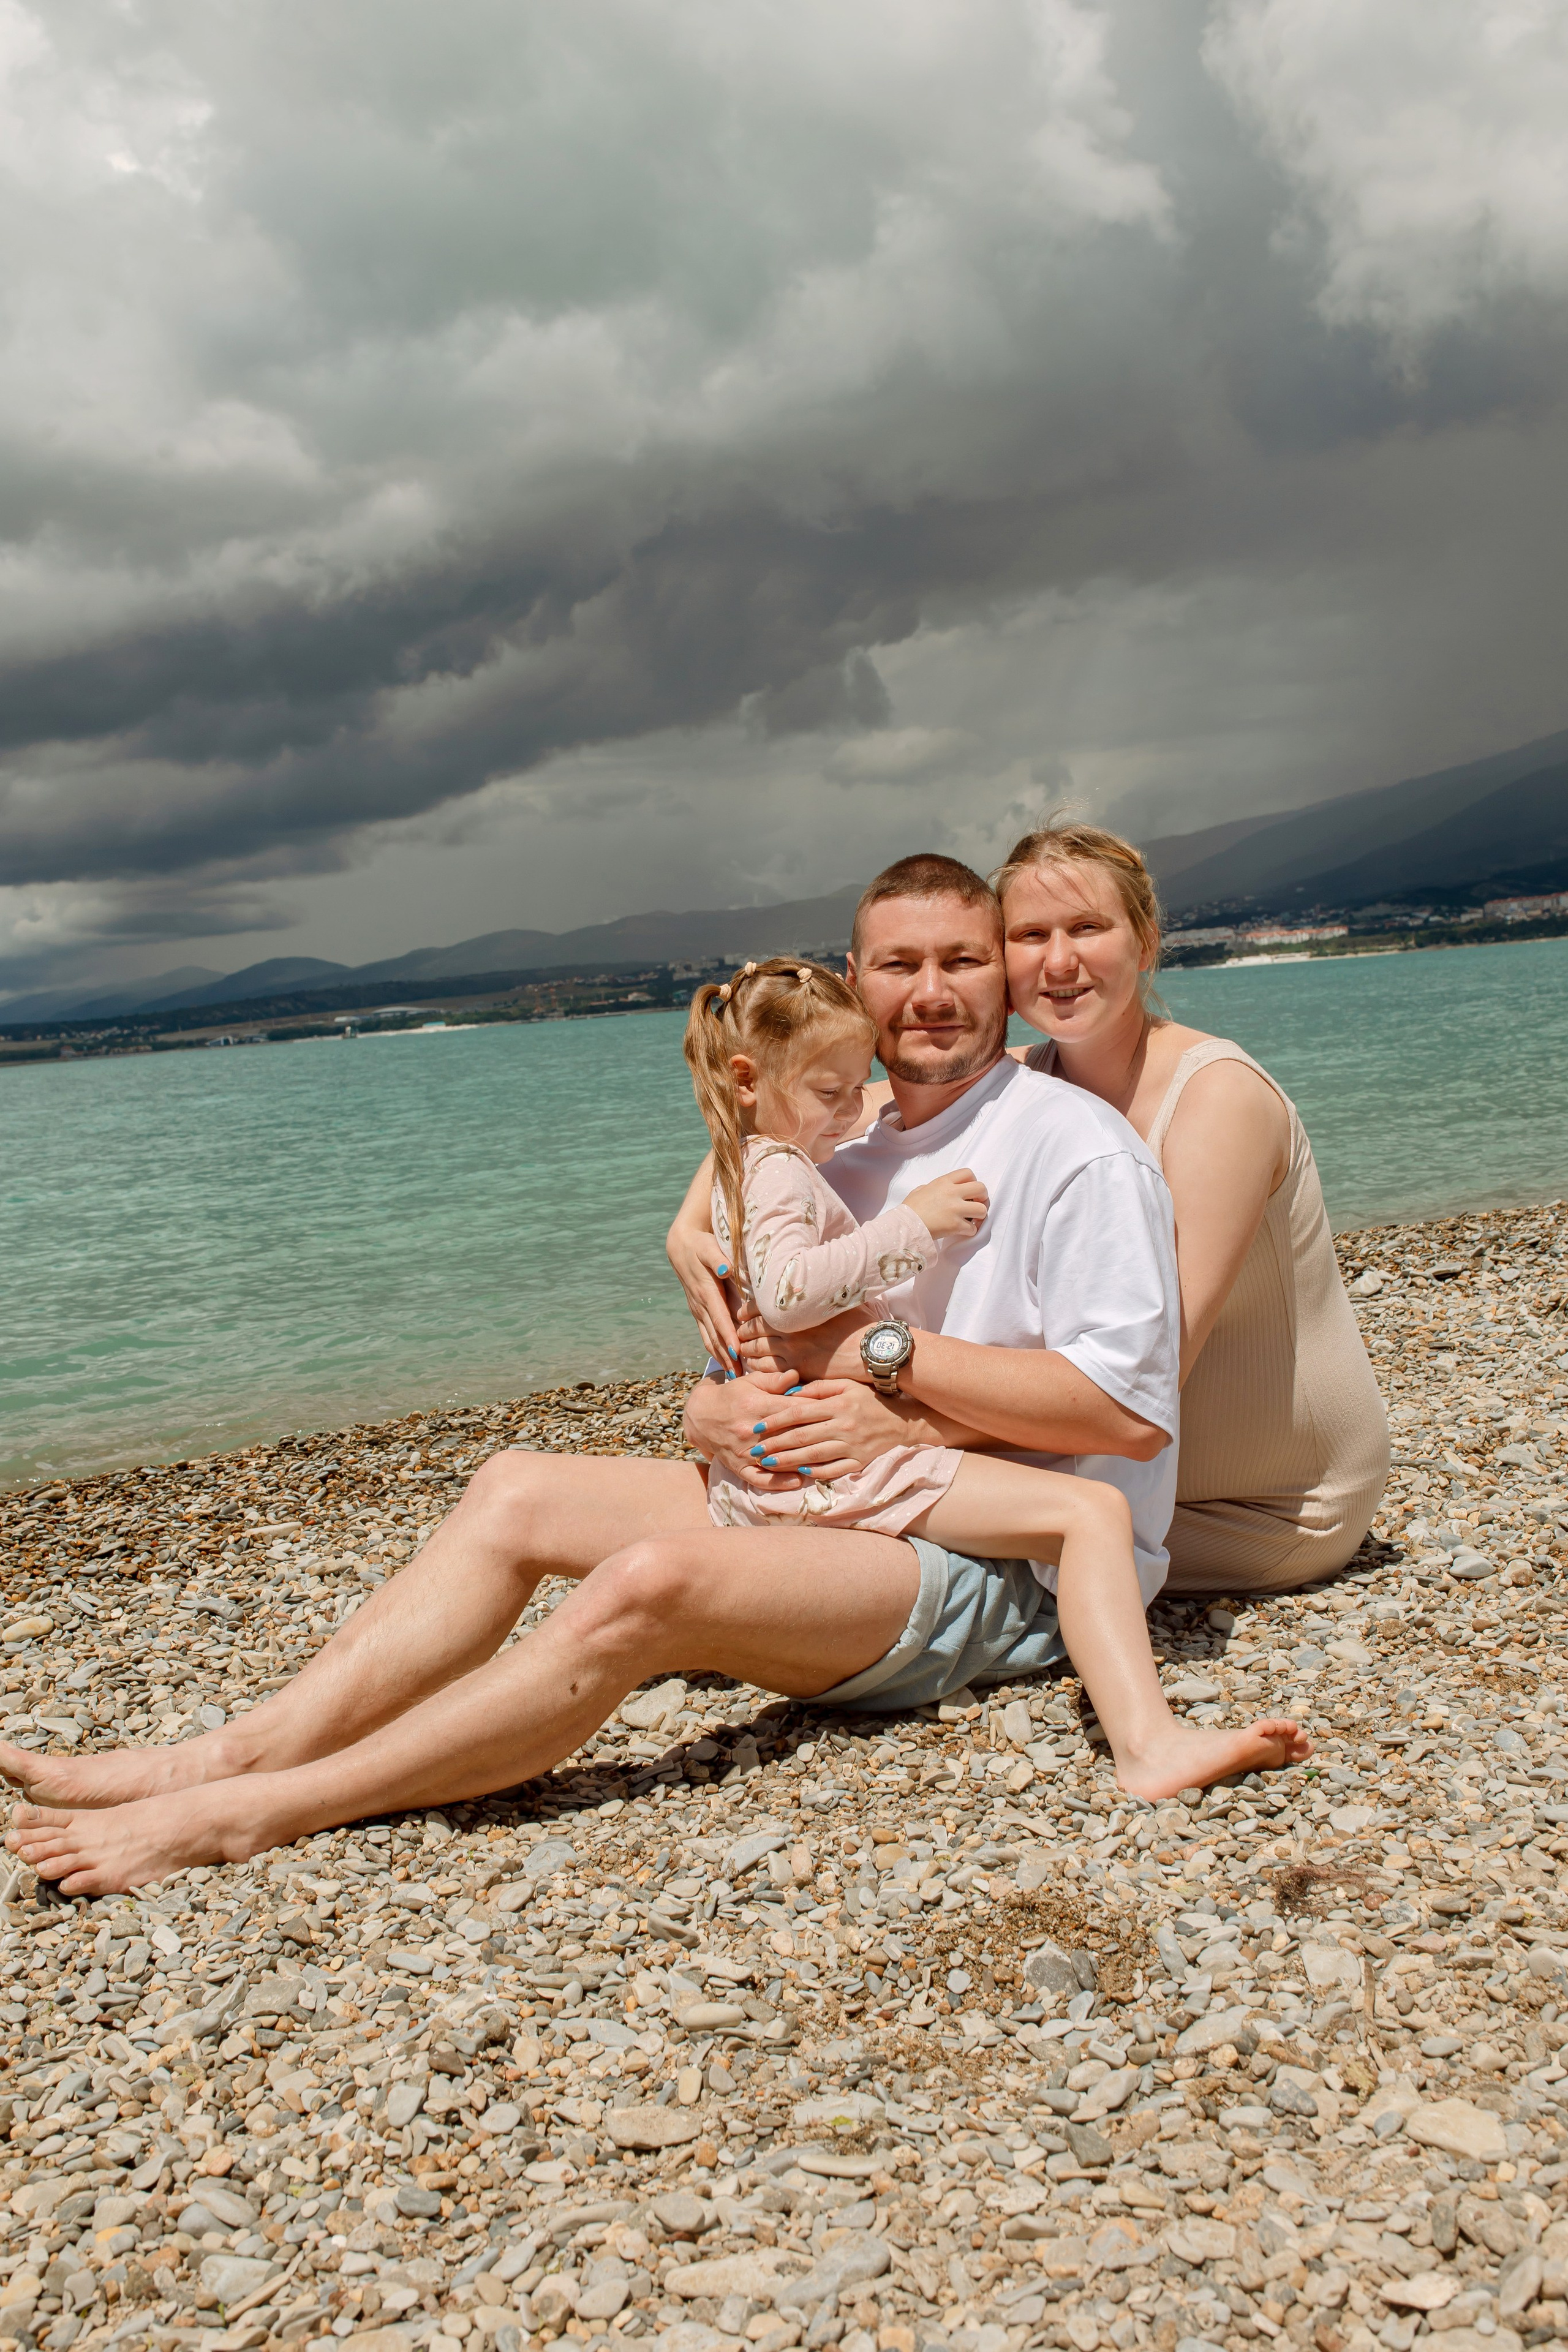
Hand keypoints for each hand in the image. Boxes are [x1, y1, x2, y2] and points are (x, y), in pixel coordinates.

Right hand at [666, 1216, 738, 1367]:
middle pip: (714, 1336)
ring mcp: (697, 1310)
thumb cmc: (700, 1245)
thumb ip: (718, 1258)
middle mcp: (700, 1306)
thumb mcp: (709, 1247)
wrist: (680, 1246)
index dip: (728, 1337)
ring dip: (720, 1358)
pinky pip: (706, 1334)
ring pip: (709, 1338)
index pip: (719, 1319)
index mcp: (706, 1292)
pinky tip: (723, 1361)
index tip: (737, 1354)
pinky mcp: (697, 1311)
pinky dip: (715, 1350)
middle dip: (726, 1357)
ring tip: (733, 1376)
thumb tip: (725, 1268)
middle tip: (739, 1377)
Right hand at [682, 1370, 821, 1488]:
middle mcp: (751, 1430)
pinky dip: (779, 1482)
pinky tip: (799, 1482)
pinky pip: (760, 1479)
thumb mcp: (750, 1382)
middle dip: (815, 1435)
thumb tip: (798, 1376)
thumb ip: (774, 1380)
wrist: (701, 1416)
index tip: (835, 1411)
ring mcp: (745, 1451)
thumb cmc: (732, 1395)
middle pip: (789, 1435)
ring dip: (802, 1461)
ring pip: (778, 1459)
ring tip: (826, 1462)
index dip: (815, 1410)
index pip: (792, 1409)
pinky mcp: (739, 1467)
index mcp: (756, 1405)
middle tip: (839, 1437)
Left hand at [737, 1304, 872, 1383]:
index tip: (742, 1314)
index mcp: (795, 1309)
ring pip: (756, 1350)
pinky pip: (766, 1369)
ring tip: (743, 1348)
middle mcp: (789, 1329)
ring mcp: (791, 1351)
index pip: (759, 1307)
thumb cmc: (857, 1323)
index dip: (746, 1311)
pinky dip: (755, 1366)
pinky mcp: (796, 1368)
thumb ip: (819, 1292)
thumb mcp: (838, 1299)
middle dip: (743, 1331)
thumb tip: (815, 1279)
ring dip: (746, 1349)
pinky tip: (753, 1365)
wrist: (869, 1350)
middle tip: (739, 1333)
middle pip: (753, 1330)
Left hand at [747, 1379, 923, 1479]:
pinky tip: (798, 1473)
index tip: (758, 1426)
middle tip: (755, 1450)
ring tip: (768, 1464)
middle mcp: (843, 1425)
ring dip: (788, 1461)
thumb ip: (818, 1388)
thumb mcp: (846, 1385)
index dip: (776, 1420)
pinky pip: (833, 1470)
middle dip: (775, 1444)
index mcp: (837, 1404)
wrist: (901, 1420)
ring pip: (814, 1456)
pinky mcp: (859, 1462)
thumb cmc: (868, 1399)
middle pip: (802, 1437)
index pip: (800, 1413)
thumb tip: (789, 1394)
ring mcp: (852, 1446)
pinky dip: (815, 1473)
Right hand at [904, 1166, 987, 1240]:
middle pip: (981, 1188)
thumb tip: (935, 1190)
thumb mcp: (920, 1190)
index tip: (969, 1191)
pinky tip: (962, 1231)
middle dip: (982, 1197)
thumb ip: (932, 1187)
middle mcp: (952, 1193)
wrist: (905, 1226)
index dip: (973, 1181)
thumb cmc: (910, 1209)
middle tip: (976, 1204)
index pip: (968, 1173)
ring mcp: (956, 1209)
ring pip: (982, 1209)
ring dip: (979, 1216)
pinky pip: (973, 1228)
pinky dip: (970, 1231)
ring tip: (971, 1219)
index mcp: (944, 1182)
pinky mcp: (956, 1225)